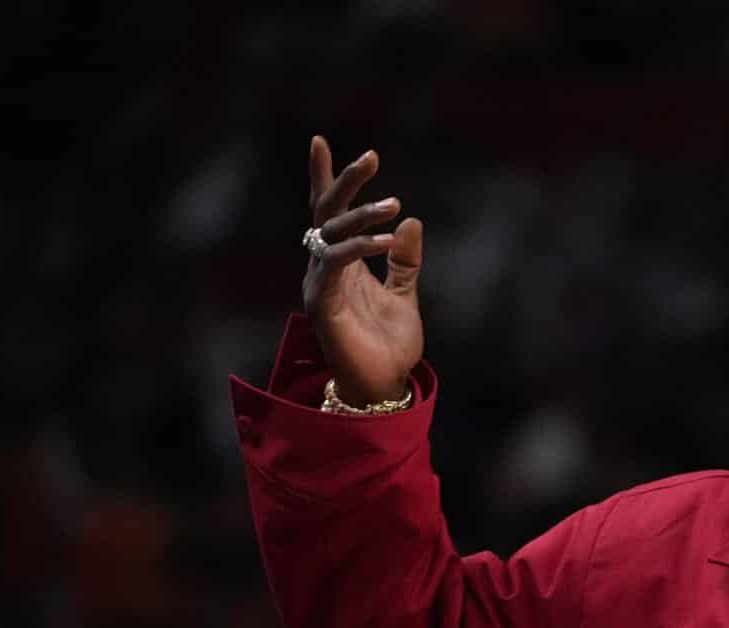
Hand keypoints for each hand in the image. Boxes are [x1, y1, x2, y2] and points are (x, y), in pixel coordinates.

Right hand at [303, 137, 424, 403]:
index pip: (330, 213)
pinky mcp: (322, 302)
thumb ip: (403, 260)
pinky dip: (360, 247)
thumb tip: (410, 221)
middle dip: (345, 181)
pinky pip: (337, 262)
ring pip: (332, 232)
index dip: (325, 177)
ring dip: (362, 214)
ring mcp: (320, 284)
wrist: (384, 386)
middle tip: (371, 156)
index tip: (319, 141)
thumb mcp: (404, 293)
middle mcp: (326, 268)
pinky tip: (386, 239)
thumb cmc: (389, 344)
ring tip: (394, 203)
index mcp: (343, 262)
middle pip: (326, 212)